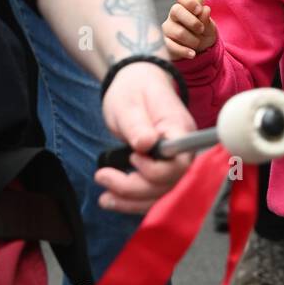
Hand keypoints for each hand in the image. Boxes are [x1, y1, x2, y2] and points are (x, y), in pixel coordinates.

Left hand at [96, 62, 196, 213]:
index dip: (155, 170)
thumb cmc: (134, 89)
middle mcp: (182, 150)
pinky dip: (131, 200)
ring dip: (130, 200)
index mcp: (179, 130)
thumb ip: (137, 125)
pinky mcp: (160, 169)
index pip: (178, 163)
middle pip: (167, 183)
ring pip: (159, 193)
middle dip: (134, 188)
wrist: (137, 83)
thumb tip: (145, 145)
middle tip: (102, 176)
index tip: (132, 156)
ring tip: (103, 198)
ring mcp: (172, 161)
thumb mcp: (129, 104)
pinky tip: (111, 199)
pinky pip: (152, 192)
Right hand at [163, 0, 217, 60]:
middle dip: (192, 21)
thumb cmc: (203, 34)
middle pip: (176, 10)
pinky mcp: (164, 43)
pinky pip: (172, 46)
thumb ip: (207, 19)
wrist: (199, 52)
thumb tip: (205, 9)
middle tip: (201, 29)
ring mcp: (167, 29)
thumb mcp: (209, 27)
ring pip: (178, 32)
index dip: (189, 0)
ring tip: (197, 43)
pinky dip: (185, 51)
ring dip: (193, 40)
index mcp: (185, 6)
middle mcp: (173, 15)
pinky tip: (192, 54)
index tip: (199, 9)